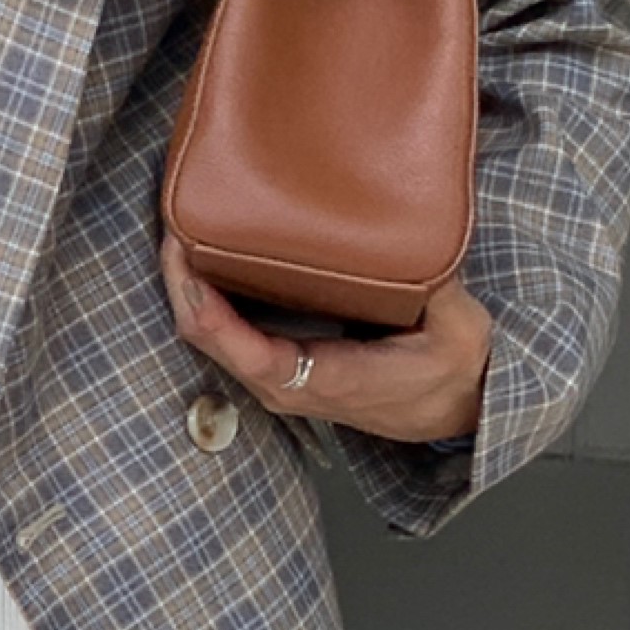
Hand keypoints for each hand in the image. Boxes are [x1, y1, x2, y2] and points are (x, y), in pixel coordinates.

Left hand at [161, 233, 493, 442]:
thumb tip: (415, 236)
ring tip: (180, 227)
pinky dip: (207, 295)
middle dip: (181, 283)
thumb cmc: (452, 372)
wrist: (455, 407)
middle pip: (207, 338)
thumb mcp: (457, 330)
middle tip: (172, 222)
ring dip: (188, 287)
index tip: (184, 257)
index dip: (204, 307)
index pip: (242, 351)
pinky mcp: (279, 363)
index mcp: (321, 378)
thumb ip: (436, 287)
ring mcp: (276, 376)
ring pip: (210, 335)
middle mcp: (284, 383)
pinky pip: (226, 330)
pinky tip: (203, 254)